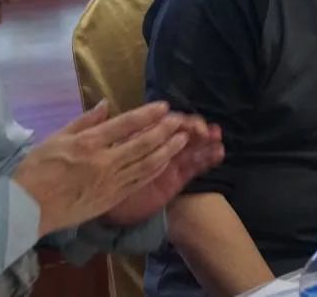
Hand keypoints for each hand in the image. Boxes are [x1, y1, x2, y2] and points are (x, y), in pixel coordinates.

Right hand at [13, 101, 191, 236]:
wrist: (26, 209)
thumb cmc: (36, 170)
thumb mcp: (56, 138)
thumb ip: (84, 121)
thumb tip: (105, 104)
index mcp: (88, 144)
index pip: (125, 124)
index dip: (147, 114)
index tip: (163, 106)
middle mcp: (103, 162)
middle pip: (142, 144)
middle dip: (164, 131)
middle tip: (180, 122)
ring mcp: (109, 183)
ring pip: (146, 165)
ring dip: (166, 151)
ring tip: (182, 140)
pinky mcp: (111, 199)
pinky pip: (138, 183)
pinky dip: (154, 171)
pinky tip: (165, 163)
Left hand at [104, 118, 224, 225]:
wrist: (106, 212)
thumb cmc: (99, 180)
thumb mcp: (97, 152)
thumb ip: (101, 128)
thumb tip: (105, 104)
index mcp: (141, 137)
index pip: (161, 122)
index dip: (176, 120)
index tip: (185, 122)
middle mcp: (158, 147)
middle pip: (180, 132)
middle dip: (195, 128)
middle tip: (207, 131)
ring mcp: (169, 163)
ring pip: (191, 147)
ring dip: (206, 140)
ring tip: (217, 138)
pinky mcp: (177, 179)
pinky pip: (194, 167)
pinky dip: (207, 159)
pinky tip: (218, 153)